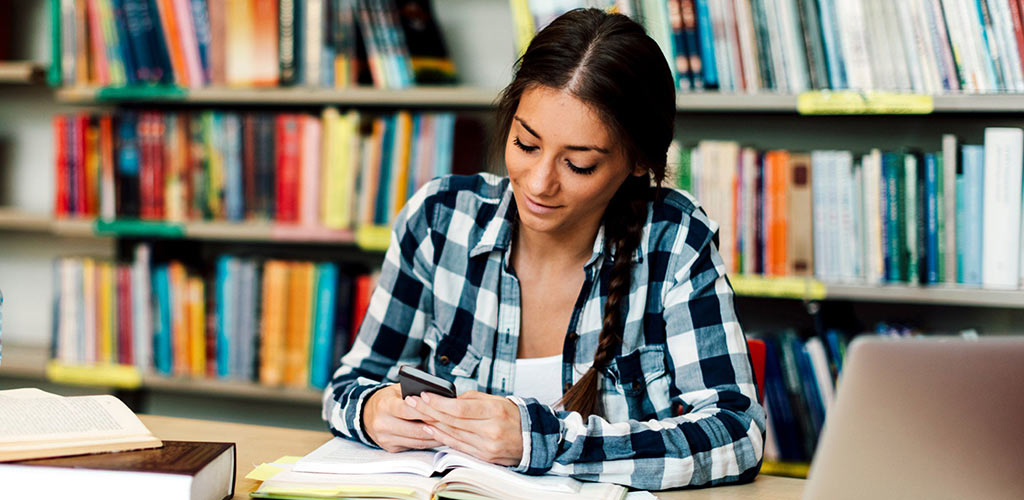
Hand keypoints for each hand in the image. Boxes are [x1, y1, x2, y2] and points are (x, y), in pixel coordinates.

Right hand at [362, 384, 443, 451]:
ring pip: (418, 440)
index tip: (443, 409)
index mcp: (384, 406)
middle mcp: (383, 424)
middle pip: (416, 428)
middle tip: (454, 423)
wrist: (367, 414)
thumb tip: (438, 396)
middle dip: (436, 425)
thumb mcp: (397, 390)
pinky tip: (441, 437)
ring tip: (451, 431)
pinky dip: (430, 442)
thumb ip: (413, 392)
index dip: (426, 410)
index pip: (408, 409)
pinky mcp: (391, 448)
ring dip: (436, 436)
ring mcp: (386, 439)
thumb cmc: (387, 399)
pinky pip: (415, 446)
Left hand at [407, 390, 523, 466]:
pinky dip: (442, 437)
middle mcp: (491, 431)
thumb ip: (472, 399)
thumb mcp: (496, 400)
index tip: (424, 395)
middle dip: (430, 411)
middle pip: (453, 421)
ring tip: (417, 413)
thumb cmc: (513, 416)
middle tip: (413, 402)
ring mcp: (487, 446)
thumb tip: (449, 398)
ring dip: (432, 423)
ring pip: (453, 434)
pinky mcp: (484, 456)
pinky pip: (458, 446)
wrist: (532, 439)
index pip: (460, 408)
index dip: (439, 402)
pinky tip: (431, 429)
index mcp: (495, 412)